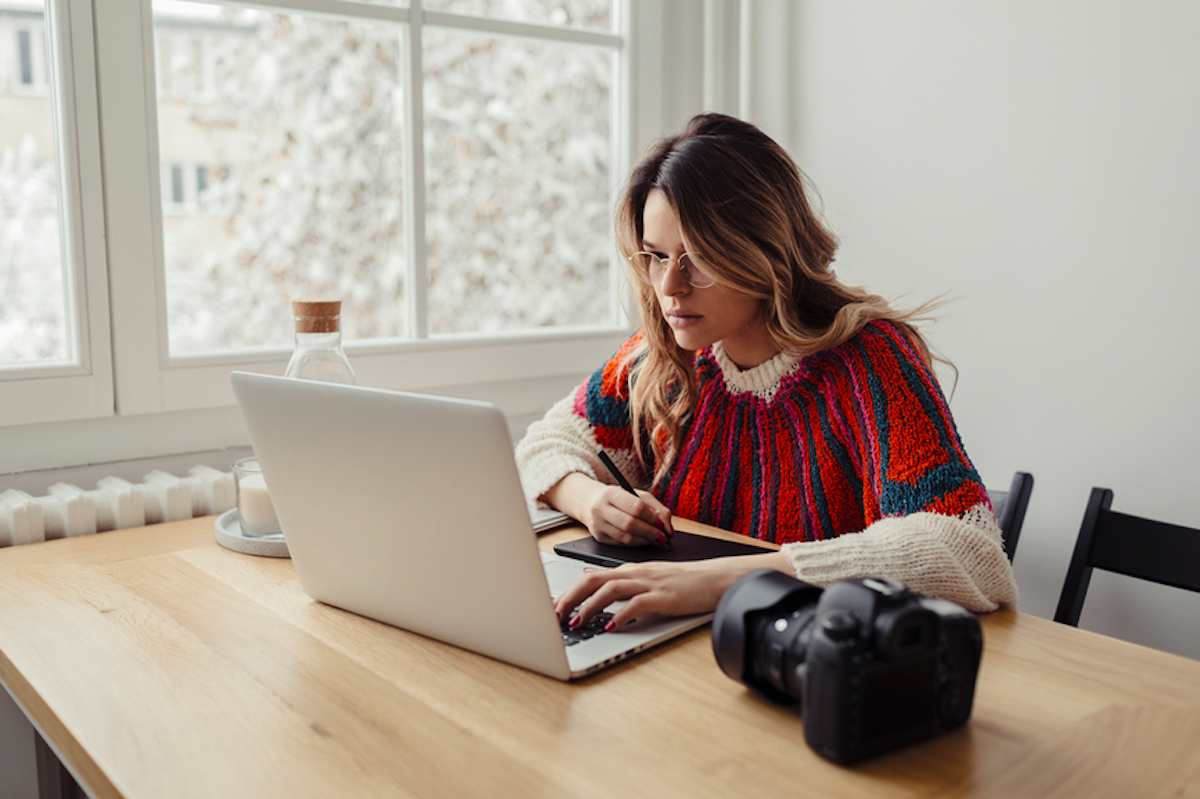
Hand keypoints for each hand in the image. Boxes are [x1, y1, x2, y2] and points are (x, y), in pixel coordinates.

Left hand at [555, 551, 792, 629]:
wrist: (717, 579)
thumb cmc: (685, 582)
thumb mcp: (649, 577)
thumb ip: (623, 579)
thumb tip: (593, 580)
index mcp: (631, 570)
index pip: (592, 576)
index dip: (569, 591)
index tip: (553, 607)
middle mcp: (636, 573)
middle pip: (593, 580)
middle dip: (570, 598)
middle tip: (554, 615)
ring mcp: (649, 583)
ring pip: (610, 590)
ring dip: (589, 607)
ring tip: (576, 623)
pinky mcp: (664, 596)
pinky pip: (637, 604)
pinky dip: (621, 615)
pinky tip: (612, 626)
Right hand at [582, 485, 673, 547]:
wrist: (591, 502)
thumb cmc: (620, 498)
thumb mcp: (637, 495)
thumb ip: (656, 508)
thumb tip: (667, 528)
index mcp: (611, 493)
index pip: (636, 507)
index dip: (653, 518)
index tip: (664, 525)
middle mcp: (601, 508)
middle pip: (630, 524)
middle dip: (650, 533)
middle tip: (664, 538)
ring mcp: (597, 524)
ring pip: (625, 537)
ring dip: (645, 541)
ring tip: (657, 541)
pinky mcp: (598, 537)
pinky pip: (621, 544)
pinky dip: (636, 544)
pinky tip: (645, 541)